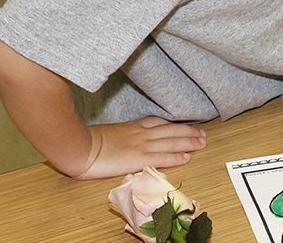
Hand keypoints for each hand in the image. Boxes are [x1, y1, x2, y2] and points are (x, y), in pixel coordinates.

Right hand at [72, 117, 206, 179]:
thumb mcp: (108, 132)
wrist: (79, 146)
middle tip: (203, 133)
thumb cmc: (86, 141)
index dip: (174, 125)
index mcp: (133, 127)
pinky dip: (176, 157)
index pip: (159, 123)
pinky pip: (162, 157)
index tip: (186, 125)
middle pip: (171, 130)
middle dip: (188, 132)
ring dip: (189, 142)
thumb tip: (122, 140)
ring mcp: (141, 145)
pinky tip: (187, 157)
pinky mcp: (138, 158)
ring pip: (171, 141)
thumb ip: (120, 134)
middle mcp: (141, 133)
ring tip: (202, 143)